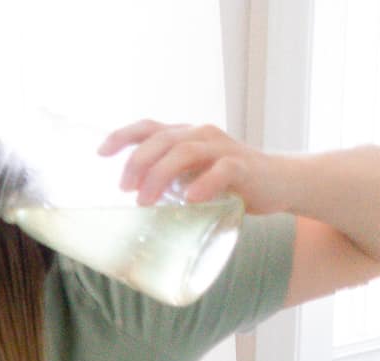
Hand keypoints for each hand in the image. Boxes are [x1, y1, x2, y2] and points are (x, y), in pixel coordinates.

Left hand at [98, 119, 283, 213]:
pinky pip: (222, 170)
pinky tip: (191, 198)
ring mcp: (222, 148)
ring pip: (185, 151)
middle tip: (124, 189)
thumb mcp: (194, 181)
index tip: (100, 153)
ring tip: (145, 200)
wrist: (279, 183)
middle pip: (162, 139)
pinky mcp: (243, 167)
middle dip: (137, 162)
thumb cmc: (230, 185)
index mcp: (185, 137)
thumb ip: (170, 187)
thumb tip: (135, 213)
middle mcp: (201, 135)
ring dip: (161, 175)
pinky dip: (204, 183)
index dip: (123, 136)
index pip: (149, 128)